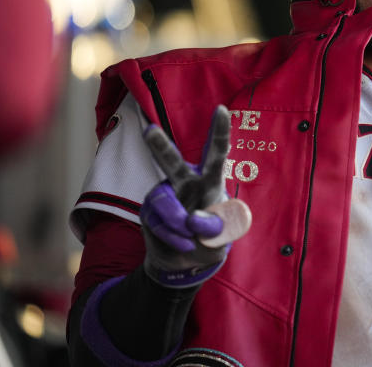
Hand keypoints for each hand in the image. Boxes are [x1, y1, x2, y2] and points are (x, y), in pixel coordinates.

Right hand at [140, 104, 251, 287]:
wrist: (187, 262)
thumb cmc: (211, 240)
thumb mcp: (222, 236)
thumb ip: (214, 227)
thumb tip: (192, 220)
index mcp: (210, 181)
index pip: (216, 154)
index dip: (219, 132)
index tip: (221, 110)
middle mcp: (185, 182)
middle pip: (172, 162)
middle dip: (160, 146)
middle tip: (149, 131)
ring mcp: (164, 195)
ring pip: (164, 202)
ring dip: (178, 224)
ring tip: (191, 240)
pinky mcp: (149, 210)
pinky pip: (157, 223)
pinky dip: (172, 237)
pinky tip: (183, 244)